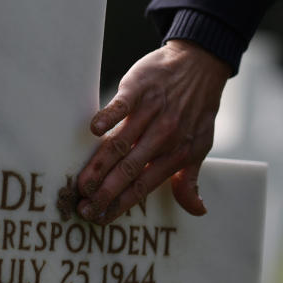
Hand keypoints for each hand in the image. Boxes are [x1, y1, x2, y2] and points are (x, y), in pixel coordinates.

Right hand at [76, 39, 229, 223]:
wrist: (200, 65)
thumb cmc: (197, 109)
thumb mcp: (200, 145)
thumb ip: (189, 179)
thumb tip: (196, 210)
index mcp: (177, 153)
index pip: (144, 185)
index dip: (122, 203)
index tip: (101, 218)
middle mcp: (164, 135)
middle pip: (129, 169)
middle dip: (106, 192)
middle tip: (84, 208)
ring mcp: (151, 111)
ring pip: (121, 143)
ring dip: (100, 165)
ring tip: (82, 184)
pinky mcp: (139, 89)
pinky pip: (122, 105)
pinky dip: (109, 116)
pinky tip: (93, 130)